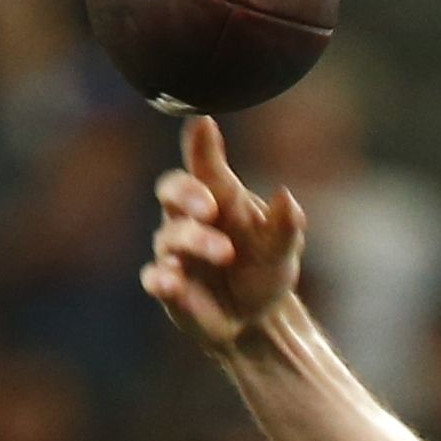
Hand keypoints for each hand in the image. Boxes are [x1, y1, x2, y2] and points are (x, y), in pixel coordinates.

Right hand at [142, 114, 306, 352]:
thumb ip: (286, 223)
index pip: (204, 165)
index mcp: (219, 199)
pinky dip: (161, 279)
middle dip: (187, 194)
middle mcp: (189, 219)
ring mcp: (175, 251)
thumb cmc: (265, 269)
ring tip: (225, 253)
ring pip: (170, 237)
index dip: (200, 143)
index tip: (202, 121)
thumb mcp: (282, 248)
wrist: (257, 319)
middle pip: (172, 191)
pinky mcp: (168, 286)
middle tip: (210, 206)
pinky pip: (155, 277)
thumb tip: (285, 194)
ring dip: (194, 241)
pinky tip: (171, 283)